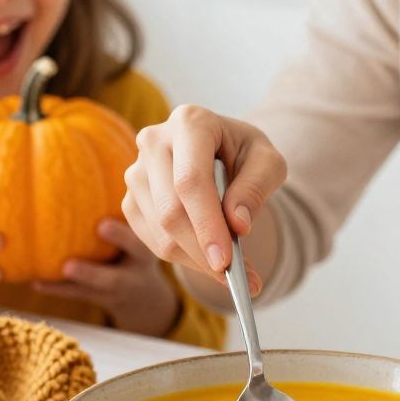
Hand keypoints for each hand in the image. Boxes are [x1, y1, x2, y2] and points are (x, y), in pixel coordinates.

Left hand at [34, 220, 180, 336]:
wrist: (148, 298)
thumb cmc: (142, 250)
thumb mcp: (148, 234)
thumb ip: (131, 214)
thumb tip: (111, 159)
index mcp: (145, 257)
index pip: (137, 247)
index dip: (120, 237)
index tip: (101, 225)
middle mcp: (131, 277)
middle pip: (112, 280)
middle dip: (90, 274)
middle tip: (68, 266)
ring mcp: (114, 293)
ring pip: (89, 292)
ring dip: (66, 285)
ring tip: (41, 278)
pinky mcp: (98, 299)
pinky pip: (75, 295)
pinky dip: (55, 288)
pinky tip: (34, 280)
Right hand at [122, 105, 286, 291]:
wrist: (221, 154)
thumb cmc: (245, 155)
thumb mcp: (268, 163)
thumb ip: (256, 188)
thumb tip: (237, 225)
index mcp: (190, 123)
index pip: (191, 181)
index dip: (207, 224)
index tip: (225, 261)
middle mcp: (154, 141)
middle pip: (171, 210)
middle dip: (201, 251)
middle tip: (233, 277)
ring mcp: (136, 171)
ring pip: (160, 231)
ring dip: (195, 259)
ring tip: (231, 269)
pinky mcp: (130, 198)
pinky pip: (152, 241)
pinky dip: (183, 258)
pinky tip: (207, 257)